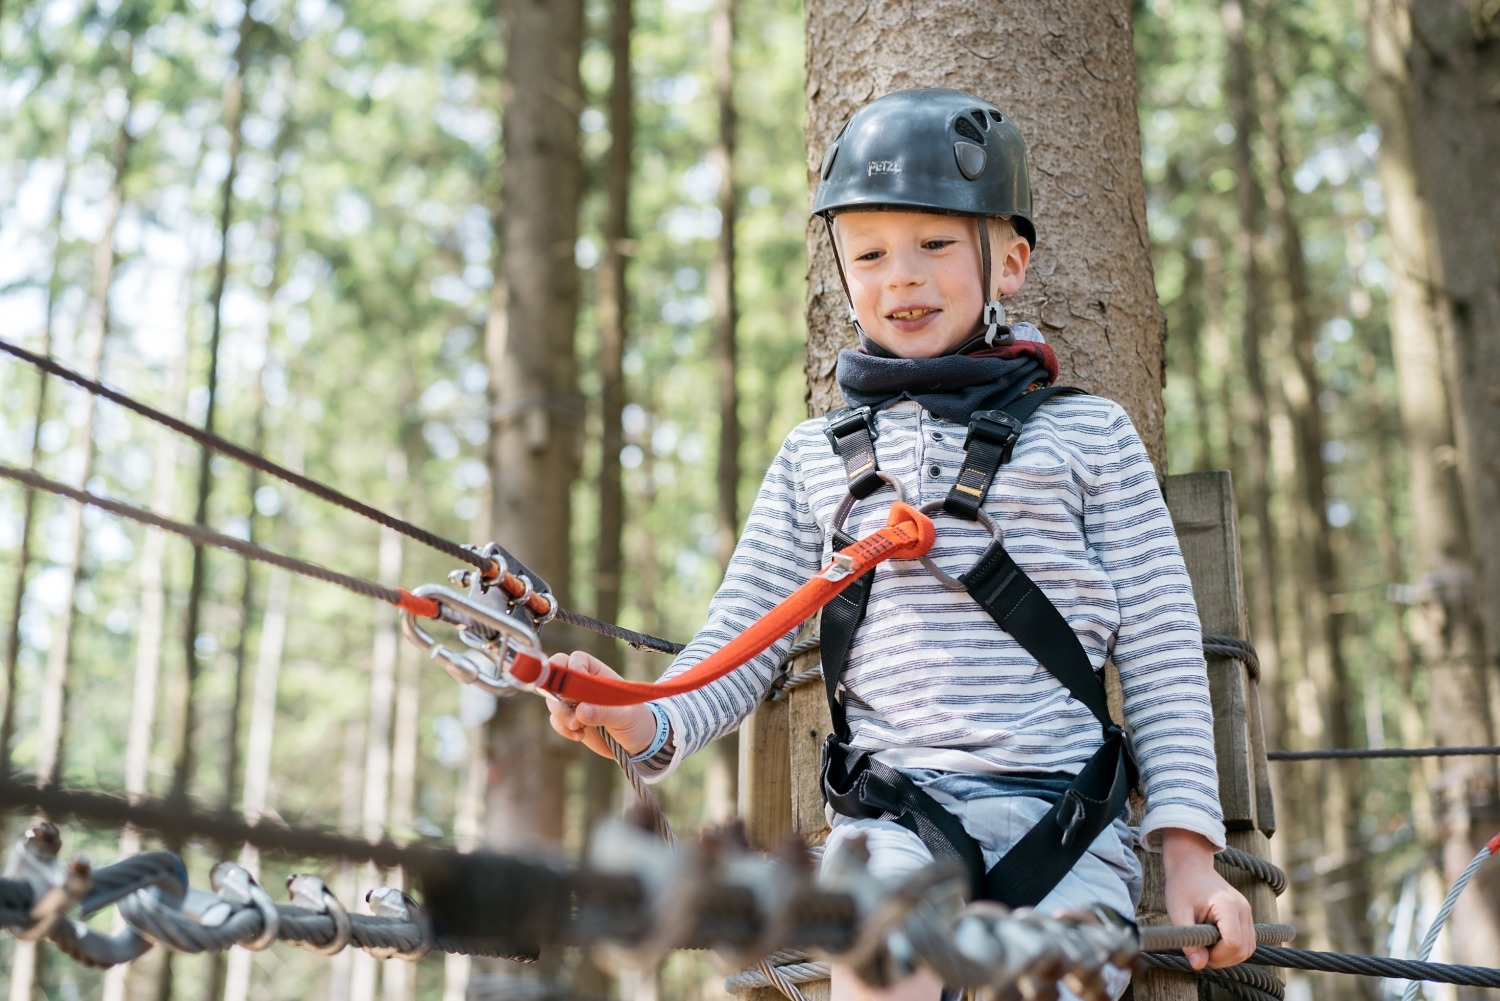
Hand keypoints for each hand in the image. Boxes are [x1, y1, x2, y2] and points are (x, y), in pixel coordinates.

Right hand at [543, 651, 660, 759]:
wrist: (636, 743)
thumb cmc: (636, 721)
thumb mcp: (626, 716)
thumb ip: (605, 712)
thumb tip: (580, 711)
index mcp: (599, 673)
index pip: (577, 659)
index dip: (573, 670)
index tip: (577, 688)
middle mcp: (583, 684)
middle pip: (557, 677)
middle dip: (557, 693)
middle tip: (568, 709)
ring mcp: (575, 702)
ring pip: (553, 700)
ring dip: (561, 715)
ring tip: (579, 728)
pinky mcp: (570, 720)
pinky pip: (555, 720)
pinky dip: (563, 729)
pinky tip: (580, 735)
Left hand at [1161, 828, 1254, 968]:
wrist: (1191, 867)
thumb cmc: (1182, 886)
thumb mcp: (1178, 912)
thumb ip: (1189, 940)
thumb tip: (1198, 966)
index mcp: (1228, 905)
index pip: (1233, 943)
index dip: (1216, 955)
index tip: (1198, 950)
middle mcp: (1243, 909)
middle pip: (1243, 950)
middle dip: (1221, 959)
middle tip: (1199, 950)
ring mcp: (1247, 912)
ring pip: (1248, 949)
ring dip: (1227, 956)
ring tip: (1205, 945)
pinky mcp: (1246, 916)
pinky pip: (1246, 942)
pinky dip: (1231, 949)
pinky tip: (1213, 941)